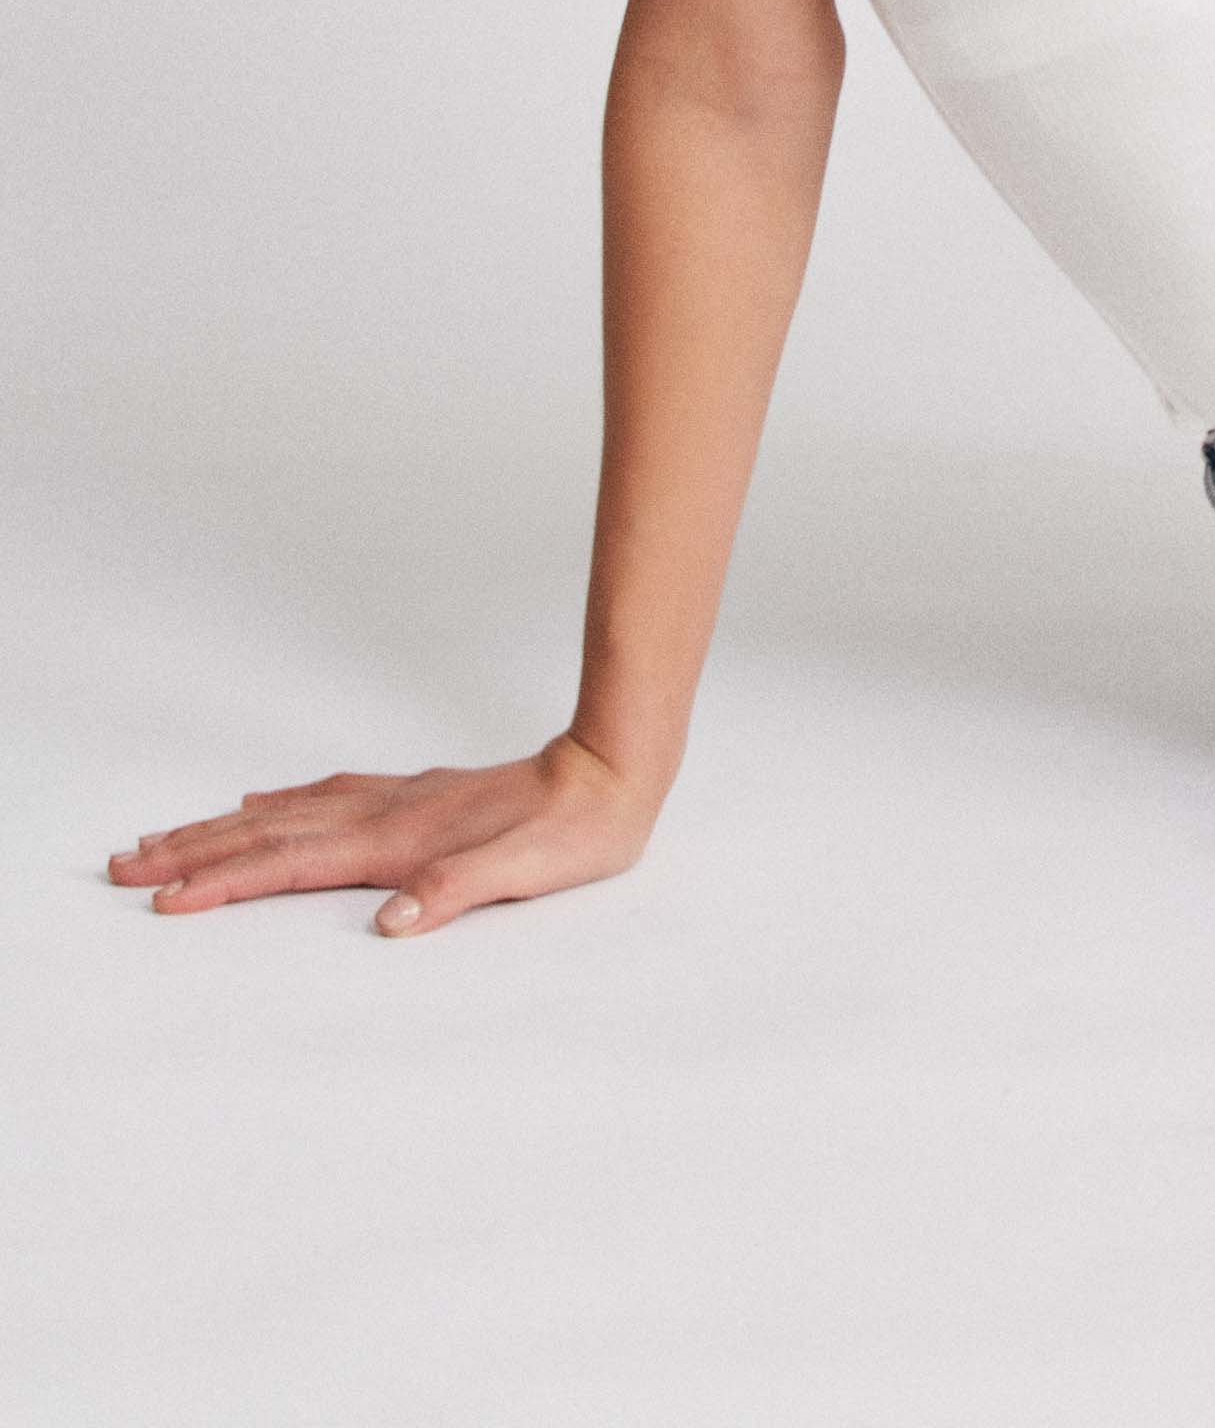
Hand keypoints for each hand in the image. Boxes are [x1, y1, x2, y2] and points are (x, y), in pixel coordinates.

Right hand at [105, 730, 660, 935]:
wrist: (607, 776)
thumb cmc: (569, 834)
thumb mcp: (523, 873)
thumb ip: (455, 892)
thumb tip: (390, 922)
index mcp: (399, 841)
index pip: (289, 866)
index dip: (222, 883)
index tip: (162, 898)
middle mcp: (385, 814)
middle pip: (266, 834)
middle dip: (192, 852)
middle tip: (124, 864)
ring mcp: (396, 800)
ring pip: (285, 814)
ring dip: (221, 828)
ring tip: (166, 837)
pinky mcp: (414, 797)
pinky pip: (321, 800)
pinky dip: (277, 807)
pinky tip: (261, 806)